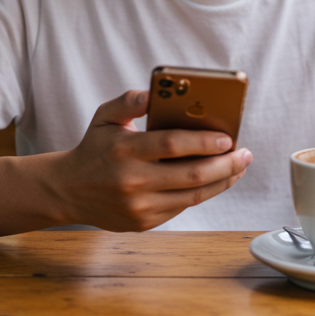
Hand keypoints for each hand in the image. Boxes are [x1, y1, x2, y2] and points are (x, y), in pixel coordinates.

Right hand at [51, 90, 252, 231]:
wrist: (70, 190)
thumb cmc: (94, 147)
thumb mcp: (104, 117)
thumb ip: (128, 101)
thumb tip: (153, 93)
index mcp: (124, 149)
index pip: (172, 145)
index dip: (204, 141)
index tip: (228, 137)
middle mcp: (132, 180)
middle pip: (191, 175)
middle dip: (225, 164)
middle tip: (245, 154)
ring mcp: (139, 206)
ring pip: (193, 196)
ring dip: (222, 182)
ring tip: (239, 167)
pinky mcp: (143, 222)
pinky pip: (182, 207)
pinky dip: (203, 194)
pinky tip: (217, 180)